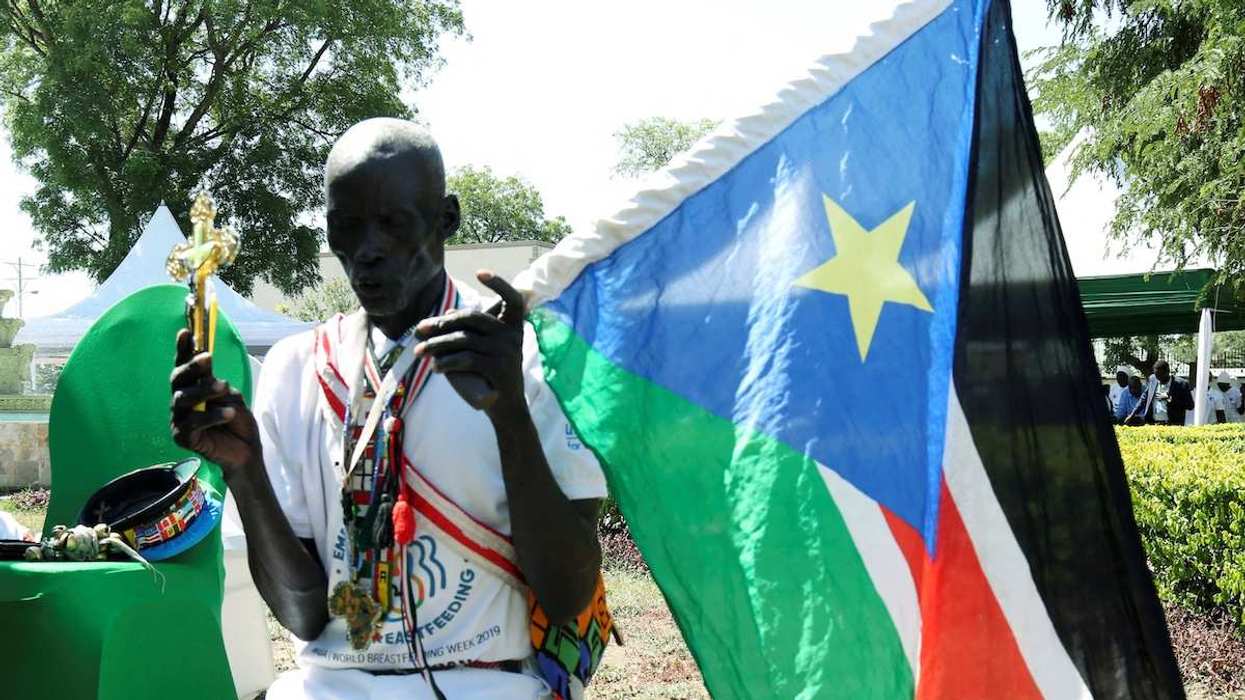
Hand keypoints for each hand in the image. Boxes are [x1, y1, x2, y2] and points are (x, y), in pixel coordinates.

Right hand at [170, 328, 260, 477]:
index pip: (184, 365)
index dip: (183, 349)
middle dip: (191, 366)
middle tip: (208, 358)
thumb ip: (214, 378)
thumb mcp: (229, 393)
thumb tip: (204, 358)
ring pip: (182, 399)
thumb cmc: (236, 419)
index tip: (186, 332)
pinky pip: (191, 423)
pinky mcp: (182, 437)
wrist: (246, 448)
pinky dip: (210, 416)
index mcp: (191, 387)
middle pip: (178, 379)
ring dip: (204, 391)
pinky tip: (227, 413)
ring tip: (224, 388)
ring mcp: (179, 419)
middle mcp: (181, 401)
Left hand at [415, 270, 525, 415]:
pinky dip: (445, 363)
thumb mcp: (486, 350)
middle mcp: (512, 336)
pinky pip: (465, 359)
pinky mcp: (498, 370)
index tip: (481, 272)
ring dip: (435, 345)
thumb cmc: (492, 375)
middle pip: (471, 318)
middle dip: (441, 323)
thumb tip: (446, 311)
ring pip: (462, 340)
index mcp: (513, 327)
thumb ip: (471, 331)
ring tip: (418, 353)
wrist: (506, 408)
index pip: (511, 298)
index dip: (499, 283)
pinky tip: (434, 367)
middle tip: (420, 330)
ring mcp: (506, 352)